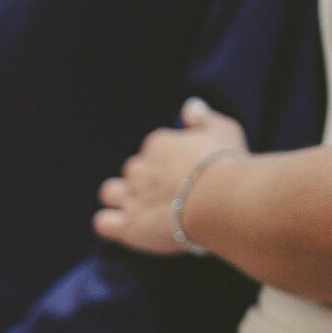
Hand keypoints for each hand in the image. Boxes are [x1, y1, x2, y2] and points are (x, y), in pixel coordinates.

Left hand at [94, 98, 247, 254]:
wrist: (223, 200)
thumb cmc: (228, 165)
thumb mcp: (224, 130)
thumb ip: (203, 118)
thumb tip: (188, 106)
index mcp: (158, 144)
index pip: (153, 150)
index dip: (168, 164)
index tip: (187, 176)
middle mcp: (139, 168)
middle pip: (133, 171)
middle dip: (146, 182)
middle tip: (171, 197)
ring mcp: (132, 196)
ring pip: (110, 192)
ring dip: (120, 198)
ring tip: (143, 210)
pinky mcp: (129, 226)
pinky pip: (103, 222)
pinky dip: (109, 223)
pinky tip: (127, 226)